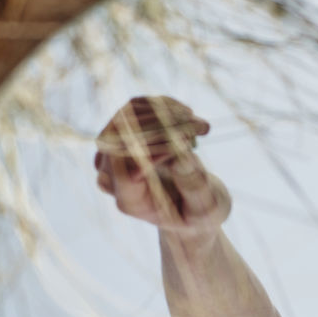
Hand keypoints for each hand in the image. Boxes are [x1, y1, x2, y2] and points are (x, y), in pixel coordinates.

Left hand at [94, 96, 230, 241]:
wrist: (191, 205)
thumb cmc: (199, 211)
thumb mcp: (205, 207)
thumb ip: (192, 186)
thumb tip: (180, 154)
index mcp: (130, 201)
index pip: (121, 170)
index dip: (149, 149)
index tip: (186, 140)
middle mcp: (113, 177)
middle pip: (119, 139)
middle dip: (163, 126)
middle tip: (202, 126)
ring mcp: (113, 154)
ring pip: (127, 117)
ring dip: (167, 113)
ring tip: (201, 125)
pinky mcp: (123, 134)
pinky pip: (135, 108)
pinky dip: (163, 106)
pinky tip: (187, 116)